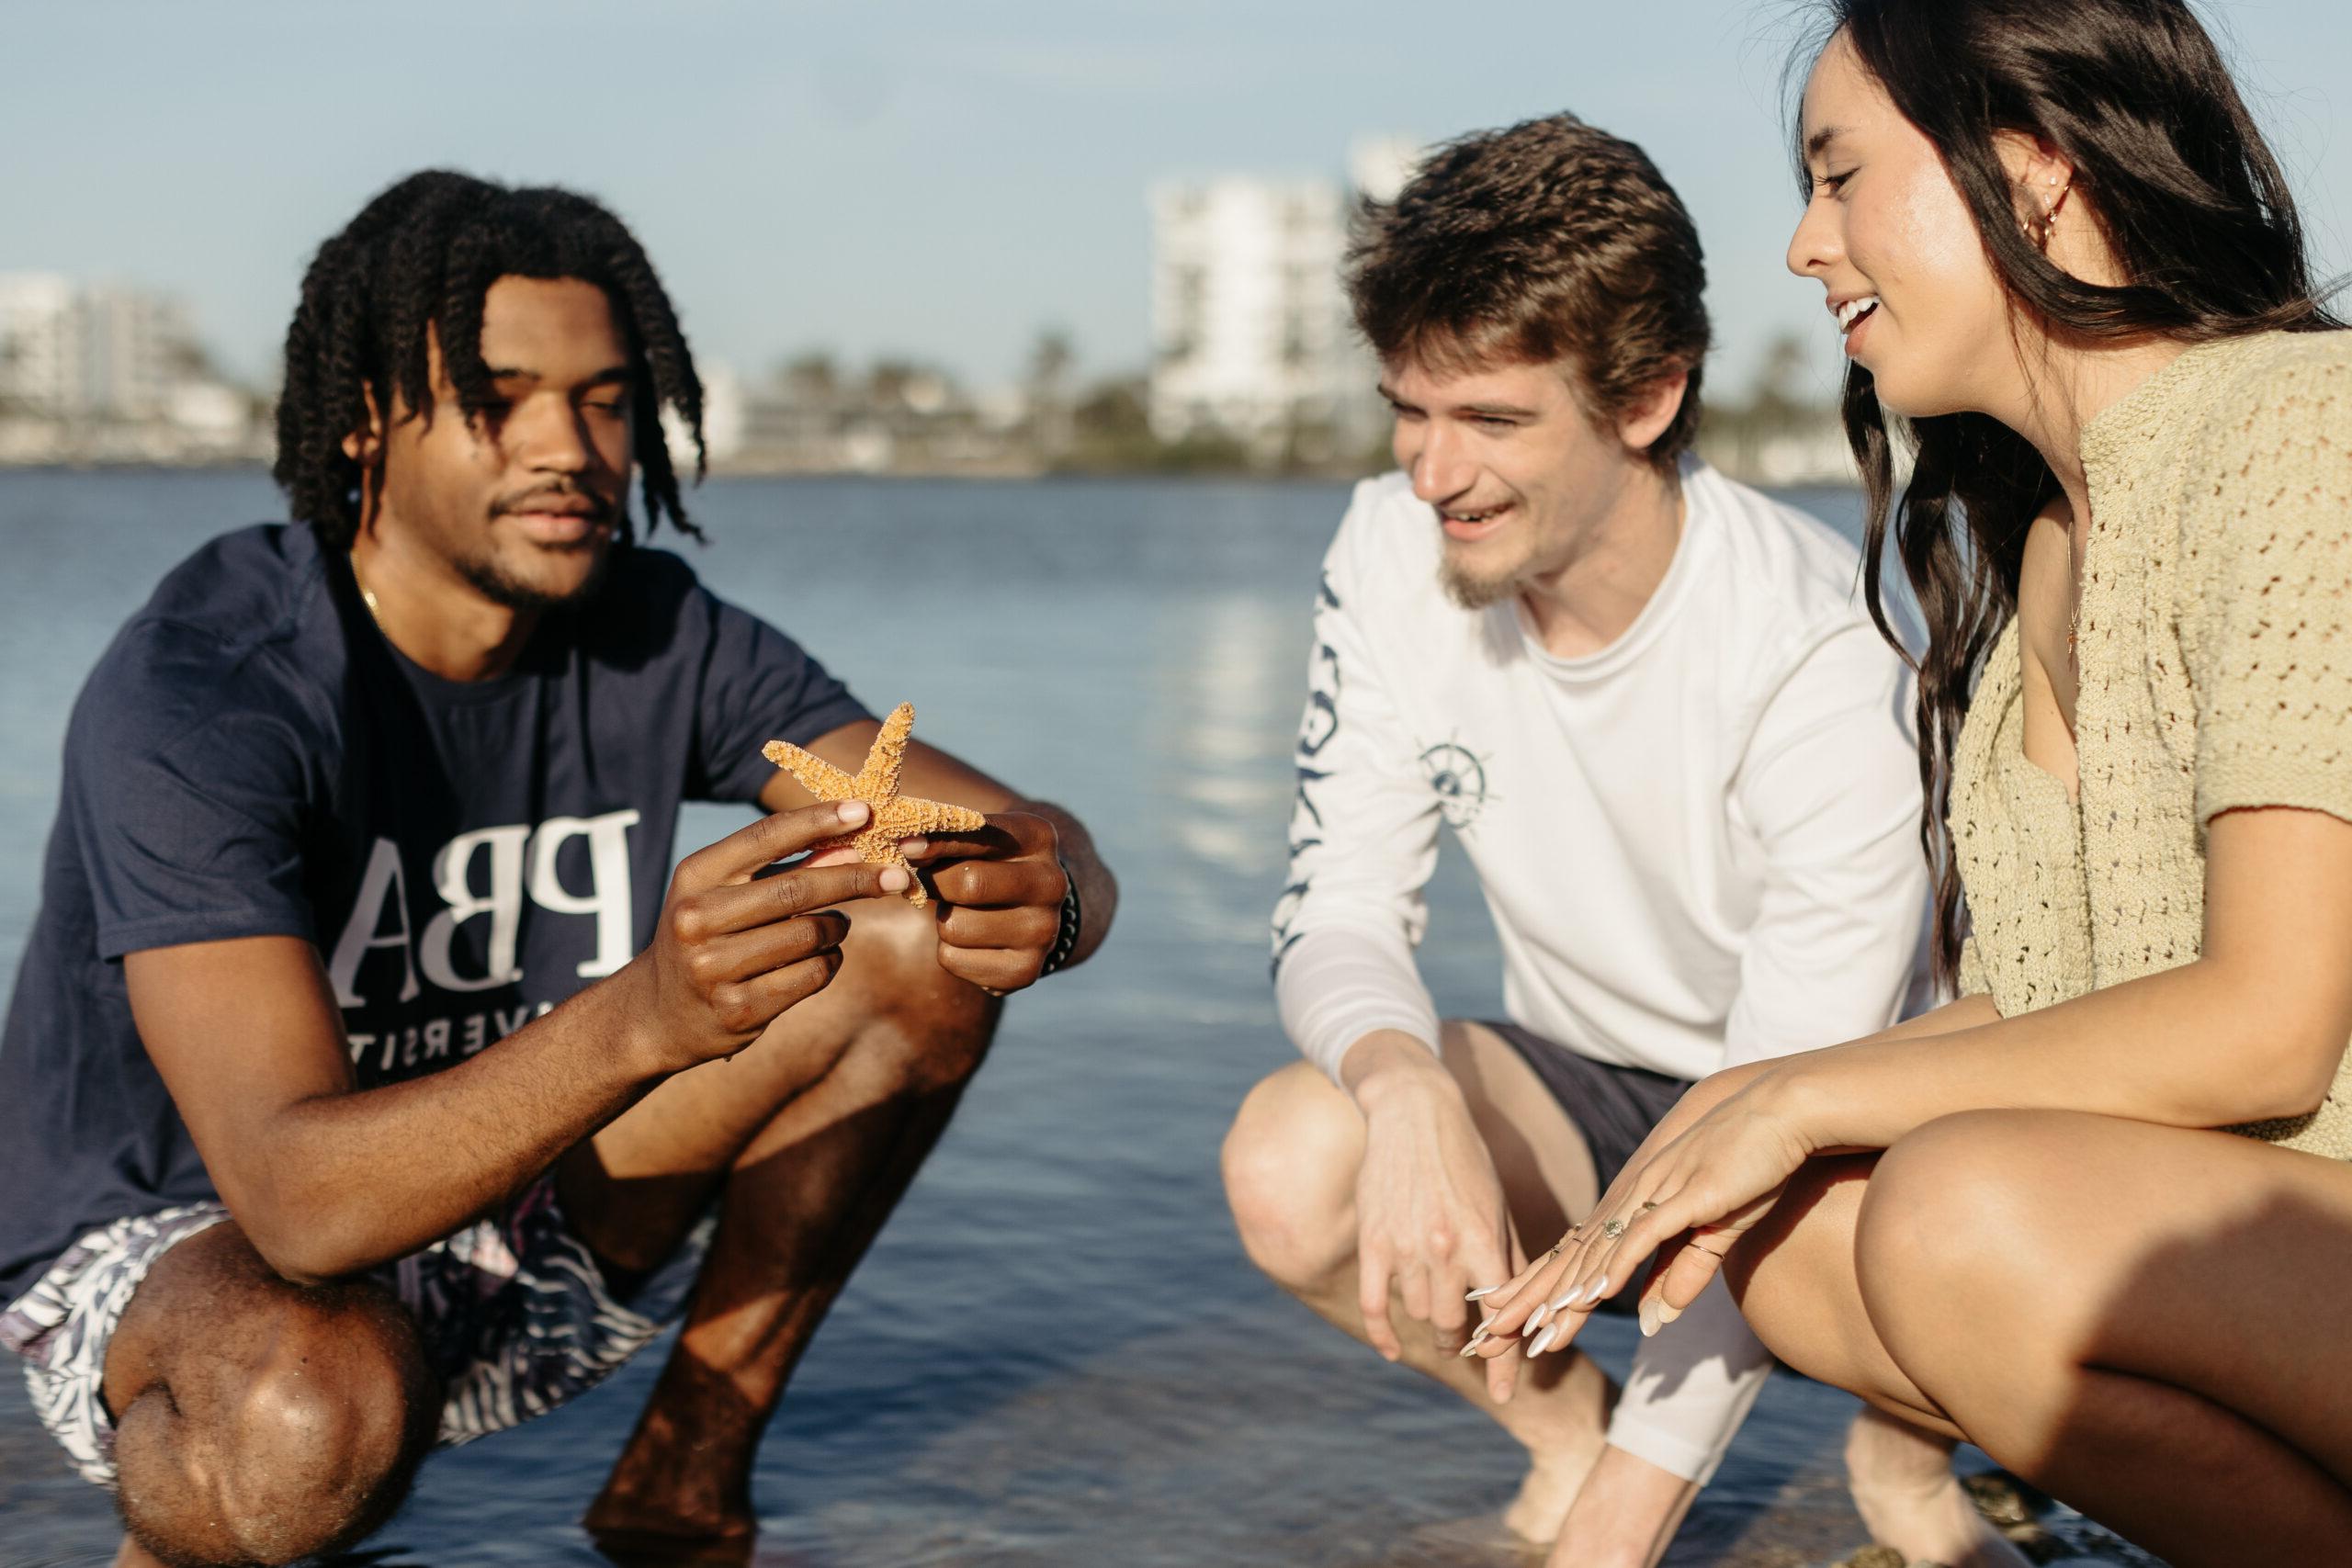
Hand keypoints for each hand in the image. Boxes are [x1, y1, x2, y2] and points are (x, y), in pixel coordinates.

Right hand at [626, 799, 899, 1073]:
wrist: (658, 1013)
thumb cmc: (705, 937)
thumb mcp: (728, 893)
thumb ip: (783, 868)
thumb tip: (851, 844)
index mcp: (694, 877)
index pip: (765, 837)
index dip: (819, 821)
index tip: (864, 811)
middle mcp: (698, 919)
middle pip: (799, 889)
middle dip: (856, 879)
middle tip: (897, 875)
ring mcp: (715, 968)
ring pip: (812, 935)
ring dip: (838, 928)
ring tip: (832, 926)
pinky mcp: (739, 1009)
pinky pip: (813, 974)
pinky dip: (830, 961)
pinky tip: (821, 958)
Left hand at [903, 810, 1067, 995]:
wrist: (1031, 909)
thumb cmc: (989, 861)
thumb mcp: (977, 836)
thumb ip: (944, 834)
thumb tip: (906, 848)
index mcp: (1038, 837)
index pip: (979, 835)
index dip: (937, 842)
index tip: (905, 846)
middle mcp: (1051, 883)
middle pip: (968, 883)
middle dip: (934, 884)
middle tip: (925, 882)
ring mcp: (1043, 931)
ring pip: (955, 926)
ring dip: (943, 919)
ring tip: (962, 912)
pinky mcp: (1026, 970)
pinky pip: (954, 960)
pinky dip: (949, 950)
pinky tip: (971, 940)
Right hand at [1345, 1040, 1523, 1373]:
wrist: (1413, 1113)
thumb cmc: (1466, 1160)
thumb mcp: (1498, 1206)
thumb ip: (1507, 1258)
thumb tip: (1520, 1310)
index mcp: (1484, 1239)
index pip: (1500, 1317)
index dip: (1506, 1362)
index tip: (1508, 1394)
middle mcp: (1445, 1248)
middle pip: (1452, 1324)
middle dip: (1462, 1344)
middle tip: (1467, 1349)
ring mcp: (1405, 1246)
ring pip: (1418, 1314)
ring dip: (1430, 1327)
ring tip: (1438, 1325)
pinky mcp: (1373, 1241)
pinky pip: (1375, 1304)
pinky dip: (1383, 1335)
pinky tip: (1392, 1350)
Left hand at [1470, 1068, 1812, 1386]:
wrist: (1778, 1111)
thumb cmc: (1746, 1169)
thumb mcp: (1709, 1234)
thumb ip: (1679, 1276)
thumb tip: (1650, 1321)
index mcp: (1629, 1209)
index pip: (1570, 1258)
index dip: (1534, 1292)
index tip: (1499, 1324)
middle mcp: (1628, 1202)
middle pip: (1568, 1261)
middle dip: (1526, 1302)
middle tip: (1487, 1340)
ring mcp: (1652, 1195)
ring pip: (1595, 1254)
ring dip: (1560, 1296)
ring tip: (1525, 1330)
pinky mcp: (1684, 1196)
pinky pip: (1642, 1237)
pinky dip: (1615, 1266)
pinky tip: (1590, 1294)